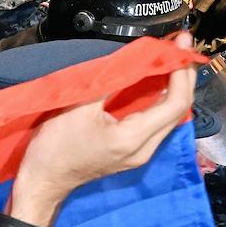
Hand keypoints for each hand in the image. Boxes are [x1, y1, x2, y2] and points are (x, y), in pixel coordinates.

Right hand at [8, 32, 197, 226]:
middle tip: (178, 47)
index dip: (182, 71)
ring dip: (174, 87)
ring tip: (171, 60)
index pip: (175, 102)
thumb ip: (108, 84)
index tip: (180, 44)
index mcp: (133, 138)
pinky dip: (161, 100)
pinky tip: (156, 84)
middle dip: (183, 76)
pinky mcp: (132, 153)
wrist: (42, 182)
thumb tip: (130, 61)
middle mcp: (144, 149)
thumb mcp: (77, 108)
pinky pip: (157, 123)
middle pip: (179, 109)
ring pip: (170, 116)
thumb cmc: (54, 149)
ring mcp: (140, 154)